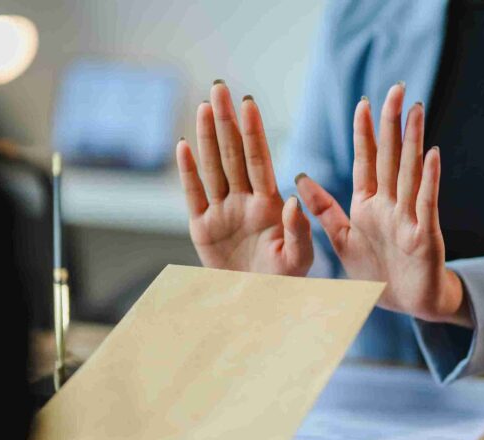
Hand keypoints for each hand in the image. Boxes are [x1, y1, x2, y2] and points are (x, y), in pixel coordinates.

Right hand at [177, 81, 312, 275]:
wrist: (259, 306)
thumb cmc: (285, 283)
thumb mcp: (300, 260)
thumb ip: (298, 231)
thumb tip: (291, 198)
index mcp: (269, 204)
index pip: (259, 160)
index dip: (253, 132)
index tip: (248, 103)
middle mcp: (244, 202)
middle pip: (232, 155)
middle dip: (227, 122)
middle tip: (220, 88)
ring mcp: (221, 212)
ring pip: (212, 168)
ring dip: (207, 138)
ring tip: (204, 107)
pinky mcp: (202, 229)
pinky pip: (193, 196)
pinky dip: (187, 172)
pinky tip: (183, 146)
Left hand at [296, 84, 470, 325]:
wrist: (405, 305)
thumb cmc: (376, 274)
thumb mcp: (341, 240)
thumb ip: (325, 209)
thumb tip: (299, 177)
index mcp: (368, 205)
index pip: (366, 161)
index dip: (364, 133)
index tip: (363, 103)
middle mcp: (390, 205)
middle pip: (391, 157)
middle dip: (392, 124)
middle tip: (395, 89)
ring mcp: (409, 217)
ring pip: (410, 172)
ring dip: (413, 141)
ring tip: (415, 110)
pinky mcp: (424, 234)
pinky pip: (425, 203)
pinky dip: (429, 179)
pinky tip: (432, 155)